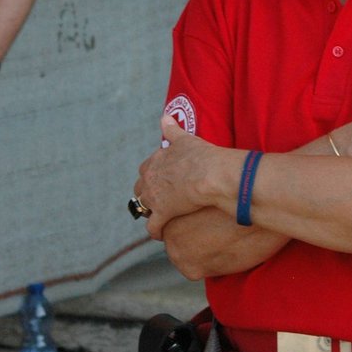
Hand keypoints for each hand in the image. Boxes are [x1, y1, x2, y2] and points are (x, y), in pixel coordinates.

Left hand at [135, 118, 235, 239]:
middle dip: (147, 195)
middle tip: (160, 200)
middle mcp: (149, 179)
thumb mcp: (186, 139)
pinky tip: (162, 234)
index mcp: (154, 161)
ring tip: (160, 217)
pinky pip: (153, 227)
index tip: (163, 181)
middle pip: (140, 189)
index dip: (153, 176)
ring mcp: (154, 198)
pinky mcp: (162, 214)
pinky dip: (156, 231)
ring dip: (150, 212)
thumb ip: (172, 129)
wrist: (211, 175)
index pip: (145, 170)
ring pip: (143, 208)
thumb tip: (164, 117)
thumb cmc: (202, 155)